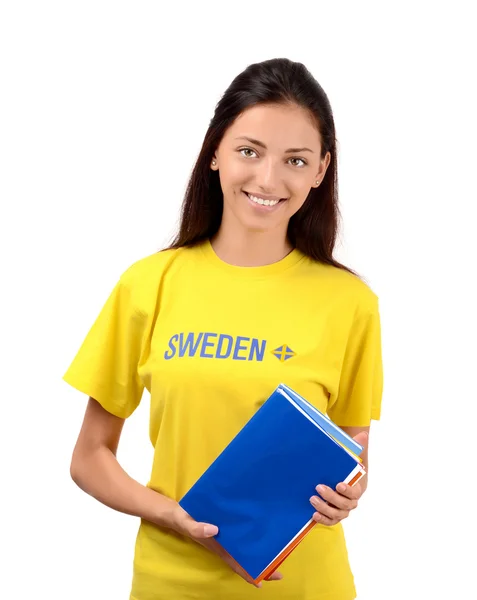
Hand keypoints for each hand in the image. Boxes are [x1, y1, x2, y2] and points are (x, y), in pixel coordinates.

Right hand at [168, 503, 282, 586]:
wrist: (177, 511)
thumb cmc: (182, 519)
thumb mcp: (186, 522)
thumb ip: (197, 528)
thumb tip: (214, 530)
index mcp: (217, 546)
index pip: (235, 563)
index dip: (248, 573)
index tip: (263, 582)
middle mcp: (224, 543)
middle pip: (245, 557)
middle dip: (261, 563)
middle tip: (280, 566)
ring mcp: (226, 534)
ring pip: (245, 546)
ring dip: (259, 548)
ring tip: (279, 547)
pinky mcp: (226, 525)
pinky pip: (241, 532)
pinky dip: (251, 532)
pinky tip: (262, 527)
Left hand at [310, 431, 367, 526]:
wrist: (338, 477)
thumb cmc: (345, 467)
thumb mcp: (350, 456)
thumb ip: (357, 446)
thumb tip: (363, 434)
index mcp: (357, 488)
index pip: (354, 492)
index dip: (348, 490)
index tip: (339, 484)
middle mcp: (351, 501)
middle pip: (345, 505)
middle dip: (332, 497)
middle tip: (318, 487)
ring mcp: (342, 510)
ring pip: (337, 515)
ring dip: (325, 509)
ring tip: (312, 499)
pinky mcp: (333, 515)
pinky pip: (330, 521)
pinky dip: (323, 520)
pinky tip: (314, 514)